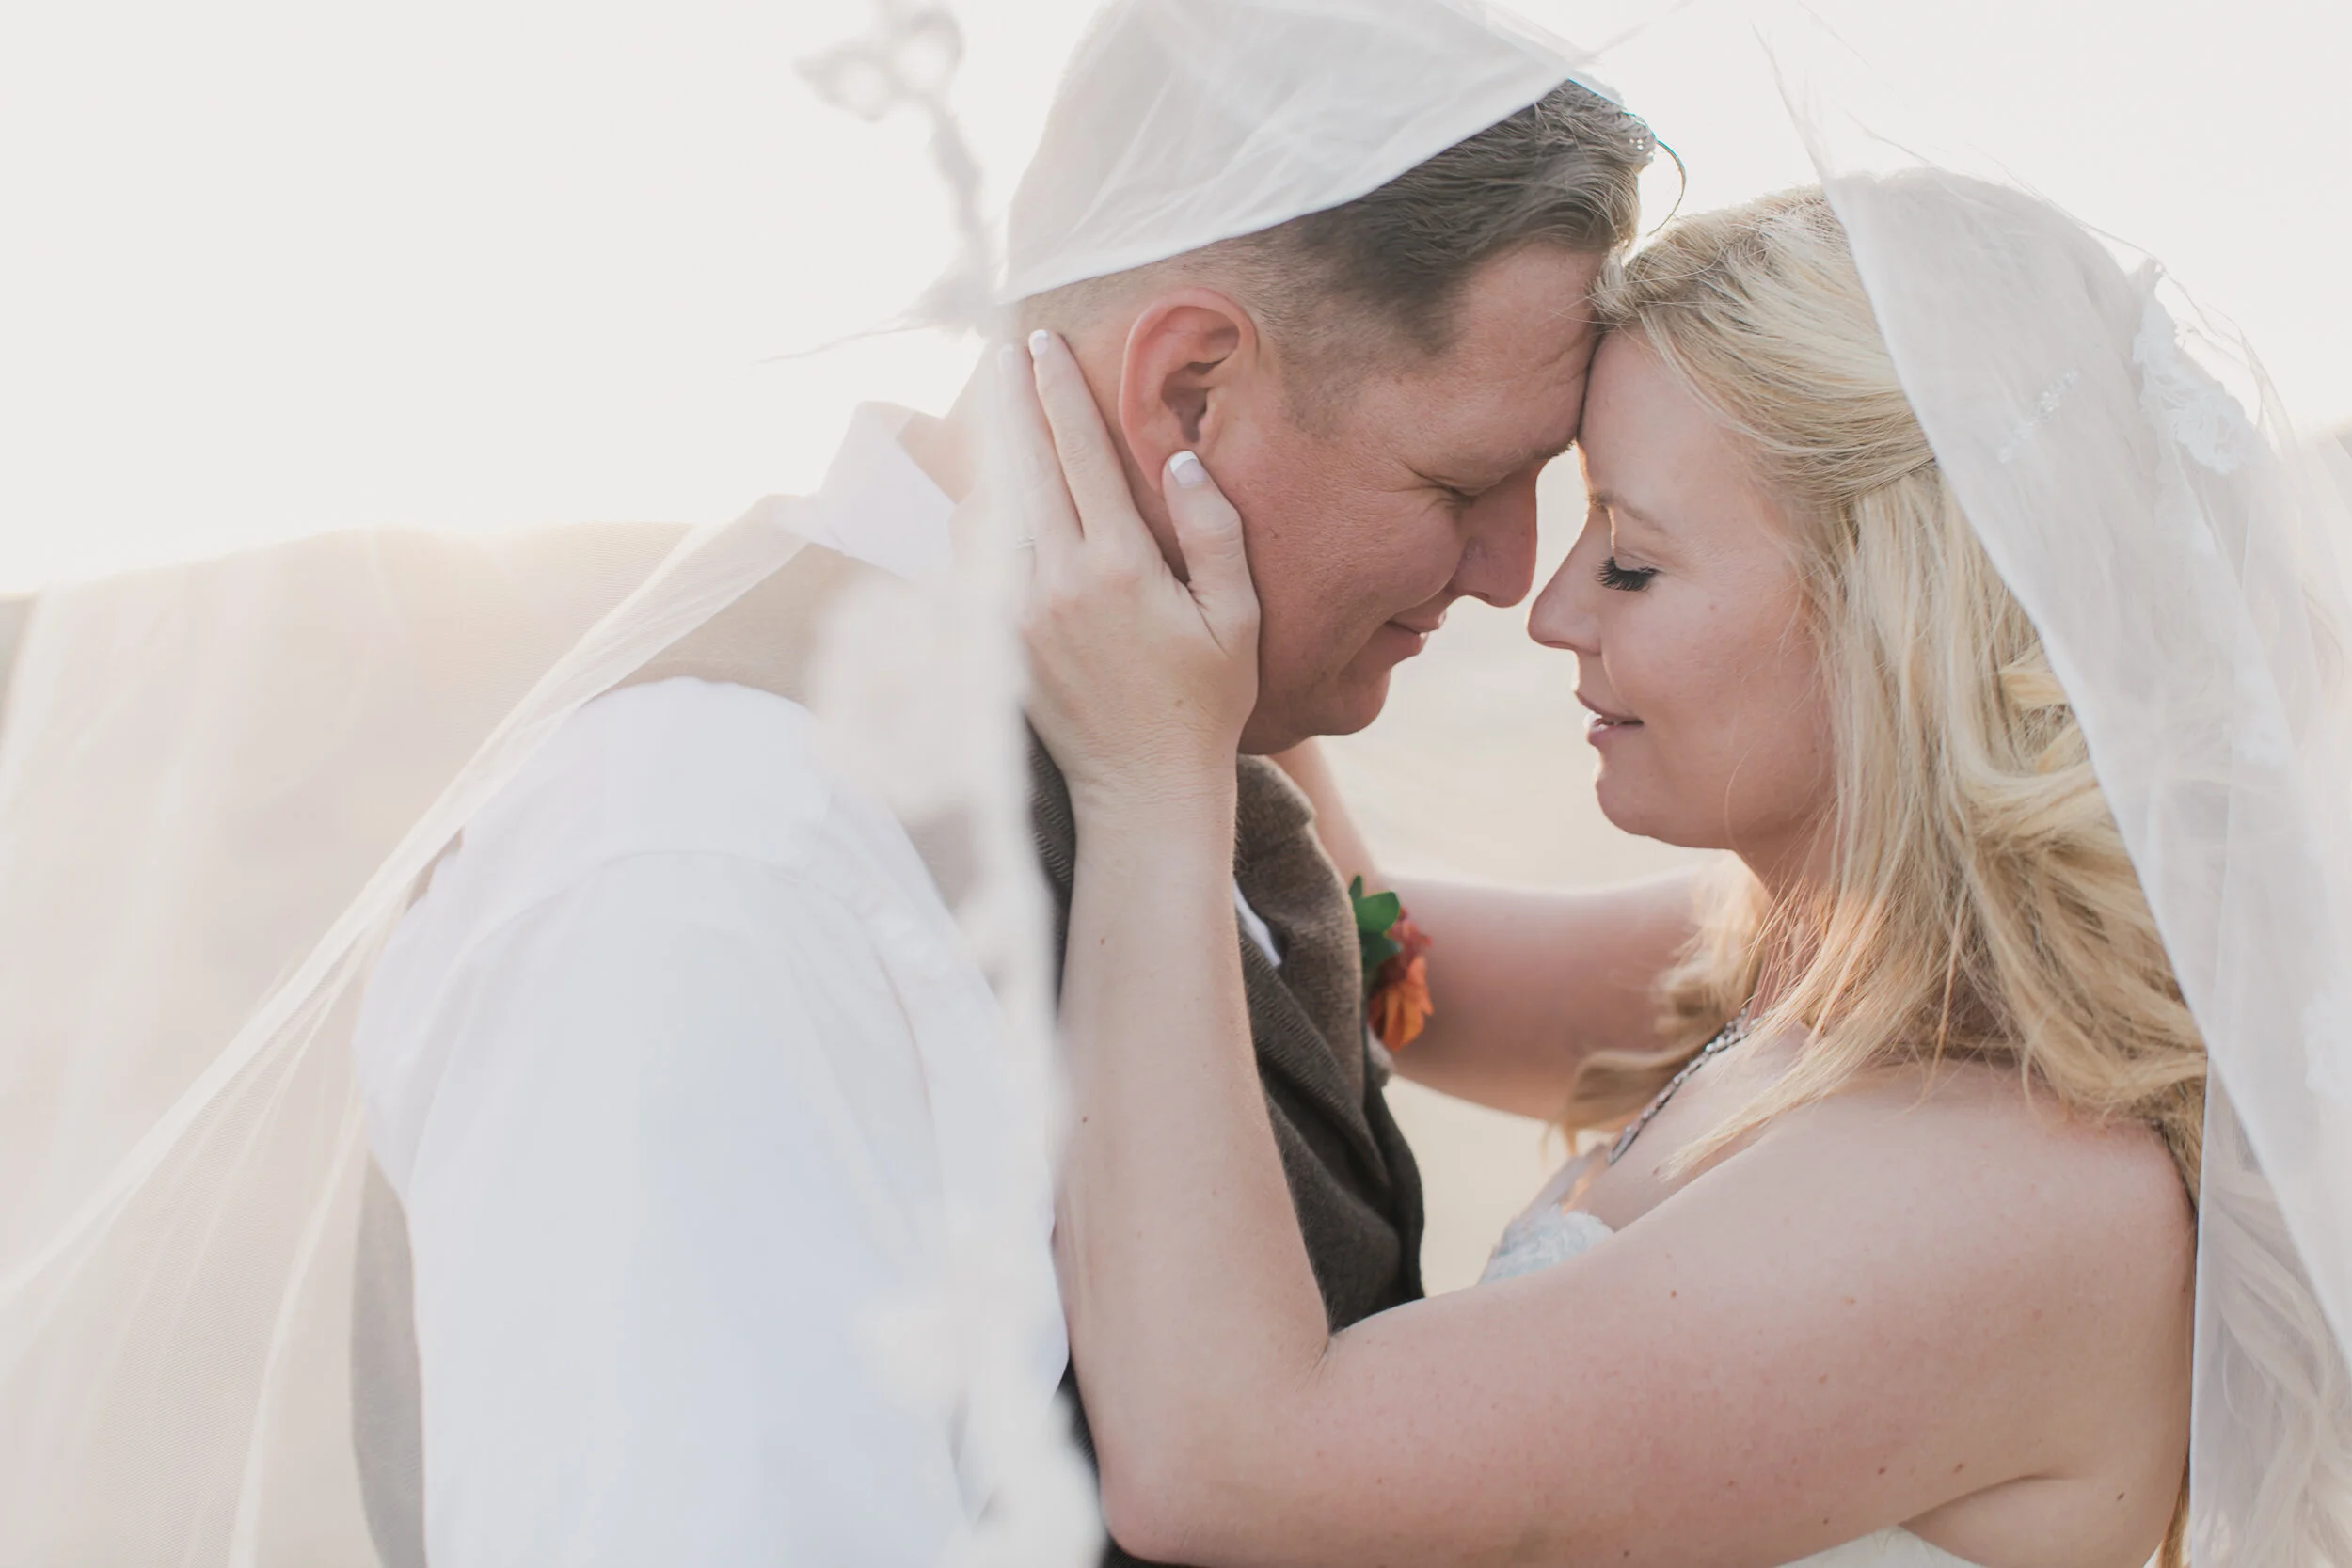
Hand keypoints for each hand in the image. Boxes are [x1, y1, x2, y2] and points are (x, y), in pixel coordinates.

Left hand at [1011, 330, 1260, 819]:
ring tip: (997, 413)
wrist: (1144, 789)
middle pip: (1026, 469)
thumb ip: (1214, 533)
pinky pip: (985, 564)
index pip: (1082, 456)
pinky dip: (985, 521)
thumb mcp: (1236, 618)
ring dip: (999, 460)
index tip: (1045, 348)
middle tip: (1002, 354)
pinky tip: (990, 497)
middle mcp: (1058, 583)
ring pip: (999, 513)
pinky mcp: (1001, 645)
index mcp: (1119, 567)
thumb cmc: (1204, 704)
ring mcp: (1020, 615)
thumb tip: (1180, 462)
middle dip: (1015, 405)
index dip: (1061, 394)